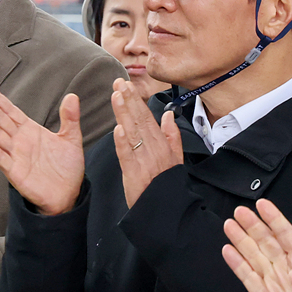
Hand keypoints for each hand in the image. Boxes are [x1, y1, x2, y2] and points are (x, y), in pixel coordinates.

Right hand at [0, 85, 84, 215]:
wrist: (68, 194)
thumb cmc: (67, 169)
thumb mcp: (71, 139)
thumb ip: (70, 118)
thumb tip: (72, 96)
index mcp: (30, 131)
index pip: (10, 112)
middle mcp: (19, 141)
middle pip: (0, 120)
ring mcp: (15, 156)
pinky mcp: (15, 172)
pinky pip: (0, 158)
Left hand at [111, 79, 182, 207]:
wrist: (164, 208)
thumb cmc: (167, 182)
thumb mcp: (176, 158)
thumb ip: (172, 135)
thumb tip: (168, 115)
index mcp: (162, 144)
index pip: (147, 117)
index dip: (136, 101)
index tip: (127, 86)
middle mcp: (153, 149)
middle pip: (139, 120)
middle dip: (129, 100)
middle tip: (119, 83)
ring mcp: (143, 160)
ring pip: (132, 132)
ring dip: (124, 113)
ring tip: (116, 96)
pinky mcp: (134, 173)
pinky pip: (127, 155)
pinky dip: (122, 142)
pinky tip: (118, 128)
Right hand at [221, 199, 291, 291]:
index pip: (286, 234)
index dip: (274, 218)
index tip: (262, 204)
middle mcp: (286, 268)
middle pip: (265, 241)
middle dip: (251, 225)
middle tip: (239, 212)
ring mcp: (274, 281)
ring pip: (254, 256)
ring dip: (241, 240)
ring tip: (230, 225)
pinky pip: (248, 278)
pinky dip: (237, 265)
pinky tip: (229, 252)